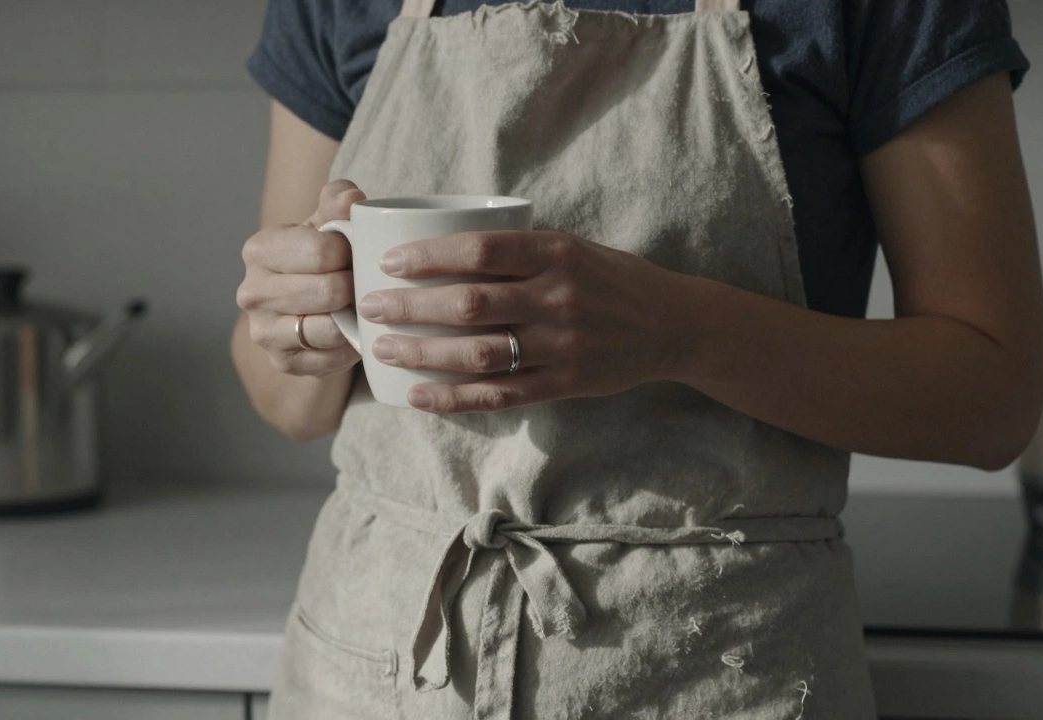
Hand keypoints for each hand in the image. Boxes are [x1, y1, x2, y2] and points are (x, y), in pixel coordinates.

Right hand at [236, 180, 363, 376]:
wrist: (306, 309)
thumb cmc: (319, 259)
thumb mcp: (327, 225)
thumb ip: (338, 202)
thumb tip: (351, 198)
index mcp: (260, 249)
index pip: (321, 251)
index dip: (350, 253)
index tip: (354, 254)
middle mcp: (251, 292)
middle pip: (327, 291)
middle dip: (355, 287)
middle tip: (362, 283)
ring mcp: (263, 331)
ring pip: (327, 329)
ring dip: (353, 318)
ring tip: (360, 306)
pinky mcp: (283, 362)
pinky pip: (331, 357)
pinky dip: (350, 345)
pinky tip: (354, 331)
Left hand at [359, 231, 687, 412]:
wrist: (672, 325)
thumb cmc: (611, 279)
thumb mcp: (571, 247)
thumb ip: (517, 250)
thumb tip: (442, 244)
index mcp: (555, 253)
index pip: (480, 251)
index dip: (429, 256)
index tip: (389, 262)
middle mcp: (557, 297)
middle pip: (468, 304)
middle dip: (410, 306)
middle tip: (370, 307)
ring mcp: (560, 345)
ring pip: (477, 352)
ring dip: (423, 353)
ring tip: (384, 348)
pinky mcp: (563, 383)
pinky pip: (498, 395)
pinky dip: (453, 397)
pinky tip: (417, 395)